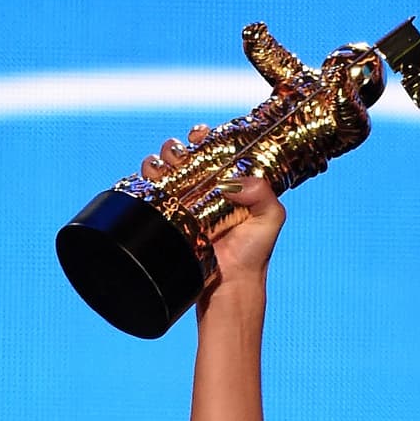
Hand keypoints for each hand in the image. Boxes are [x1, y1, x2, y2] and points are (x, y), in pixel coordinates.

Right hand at [138, 128, 285, 285]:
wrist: (229, 284)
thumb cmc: (253, 254)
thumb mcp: (270, 218)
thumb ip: (263, 193)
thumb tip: (233, 181)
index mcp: (228, 182)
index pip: (212, 148)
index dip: (204, 137)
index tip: (200, 136)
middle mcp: (204, 189)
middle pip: (183, 154)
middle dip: (177, 148)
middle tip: (182, 156)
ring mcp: (185, 203)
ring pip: (164, 169)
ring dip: (160, 161)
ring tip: (167, 168)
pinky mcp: (169, 217)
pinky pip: (152, 192)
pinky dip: (148, 179)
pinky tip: (154, 180)